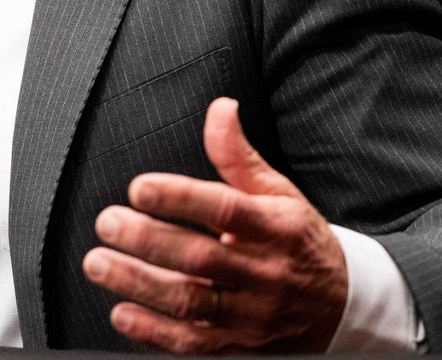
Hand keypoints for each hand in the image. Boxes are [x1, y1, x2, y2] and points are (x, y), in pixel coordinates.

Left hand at [82, 97, 346, 352]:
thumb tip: (220, 106)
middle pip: (201, 257)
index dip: (180, 198)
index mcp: (276, 227)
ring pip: (192, 302)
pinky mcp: (241, 347)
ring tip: (98, 263)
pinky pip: (195, 344)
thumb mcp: (277, 192)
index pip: (225, 209)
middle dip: (147, 240)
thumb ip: (238, 154)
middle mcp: (266, 272)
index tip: (138, 187)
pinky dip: (155, 333)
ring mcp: (254, 315)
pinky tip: (121, 312)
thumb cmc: (296, 238)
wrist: (342, 307)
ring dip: (139, 285)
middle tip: (107, 222)